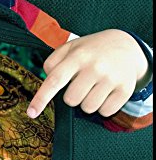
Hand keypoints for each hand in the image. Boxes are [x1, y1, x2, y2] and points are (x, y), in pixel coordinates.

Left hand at [27, 29, 149, 117]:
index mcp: (78, 56)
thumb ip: (53, 63)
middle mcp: (95, 67)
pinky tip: (106, 92)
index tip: (31, 113)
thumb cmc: (90, 50)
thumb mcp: (71, 48)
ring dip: (87, 102)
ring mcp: (112, 78)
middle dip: (71, 96)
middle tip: (80, 83)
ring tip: (94, 87)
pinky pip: (105, 112)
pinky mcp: (126, 89)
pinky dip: (102, 106)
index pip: (55, 80)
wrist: (127, 45)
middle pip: (71, 100)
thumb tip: (46, 82)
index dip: (41, 98)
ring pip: (88, 108)